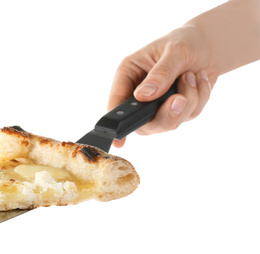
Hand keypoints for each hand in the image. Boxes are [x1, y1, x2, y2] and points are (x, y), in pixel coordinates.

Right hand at [108, 26, 215, 147]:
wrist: (209, 45)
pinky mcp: (176, 111)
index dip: (116, 123)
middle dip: (166, 114)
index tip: (120, 140)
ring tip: (192, 76)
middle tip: (180, 98)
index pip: (117, 103)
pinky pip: (189, 116)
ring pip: (169, 122)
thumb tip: (144, 96)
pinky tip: (199, 80)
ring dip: (188, 101)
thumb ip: (160, 74)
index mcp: (128, 76)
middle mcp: (139, 94)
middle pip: (143, 123)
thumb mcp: (174, 51)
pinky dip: (200, 98)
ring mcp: (157, 106)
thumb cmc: (185, 41)